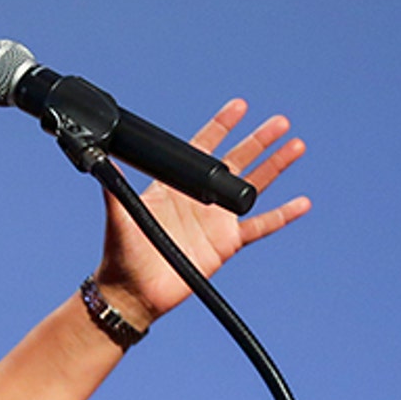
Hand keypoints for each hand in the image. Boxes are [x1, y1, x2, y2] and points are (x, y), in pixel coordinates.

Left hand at [93, 98, 310, 325]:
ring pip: (253, 187)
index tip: (239, 107)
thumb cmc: (121, 254)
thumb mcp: (117, 214)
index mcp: (174, 186)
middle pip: (236, 161)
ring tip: (296, 146)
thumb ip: (112, 187)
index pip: (202, 148)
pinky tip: (301, 202)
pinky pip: (261, 226)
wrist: (133, 292)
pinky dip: (282, 215)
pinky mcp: (227, 244)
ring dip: (275, 167)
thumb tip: (99, 159)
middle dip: (258, 141)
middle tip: (280, 122)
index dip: (221, 126)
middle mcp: (198, 199)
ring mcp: (215, 220)